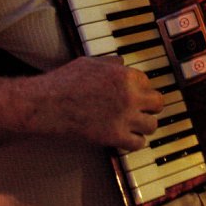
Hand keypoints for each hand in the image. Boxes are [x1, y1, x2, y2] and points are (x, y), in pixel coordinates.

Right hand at [31, 56, 163, 150]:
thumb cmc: (64, 81)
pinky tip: (126, 138)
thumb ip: (110, 63)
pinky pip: (139, 143)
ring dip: (144, 125)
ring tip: (134, 126)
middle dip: (150, 106)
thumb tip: (122, 62)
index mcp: (125, 75)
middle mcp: (130, 95)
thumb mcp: (89, 62)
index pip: (148, 82)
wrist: (47, 104)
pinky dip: (134, 142)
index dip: (140, 89)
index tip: (135, 95)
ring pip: (152, 125)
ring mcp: (124, 117)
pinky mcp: (115, 136)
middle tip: (141, 110)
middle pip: (158, 103)